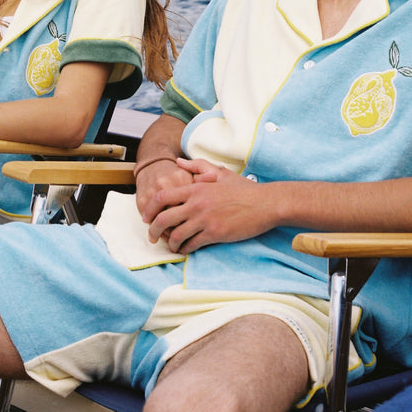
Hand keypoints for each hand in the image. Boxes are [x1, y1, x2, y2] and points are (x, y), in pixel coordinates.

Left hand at [145, 159, 272, 253]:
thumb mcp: (219, 172)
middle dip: (153, 230)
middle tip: (152, 237)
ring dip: (170, 243)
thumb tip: (178, 161)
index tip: (147, 217)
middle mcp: (197, 203)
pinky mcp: (215, 233)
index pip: (163, 197)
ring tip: (171, 246)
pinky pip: (193, 244)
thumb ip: (197, 166)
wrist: (265, 204)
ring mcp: (205, 219)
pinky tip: (186, 249)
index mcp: (196, 188)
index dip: (150, 209)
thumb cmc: (243, 188)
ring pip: (177, 235)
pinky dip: (186, 249)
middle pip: (164, 219)